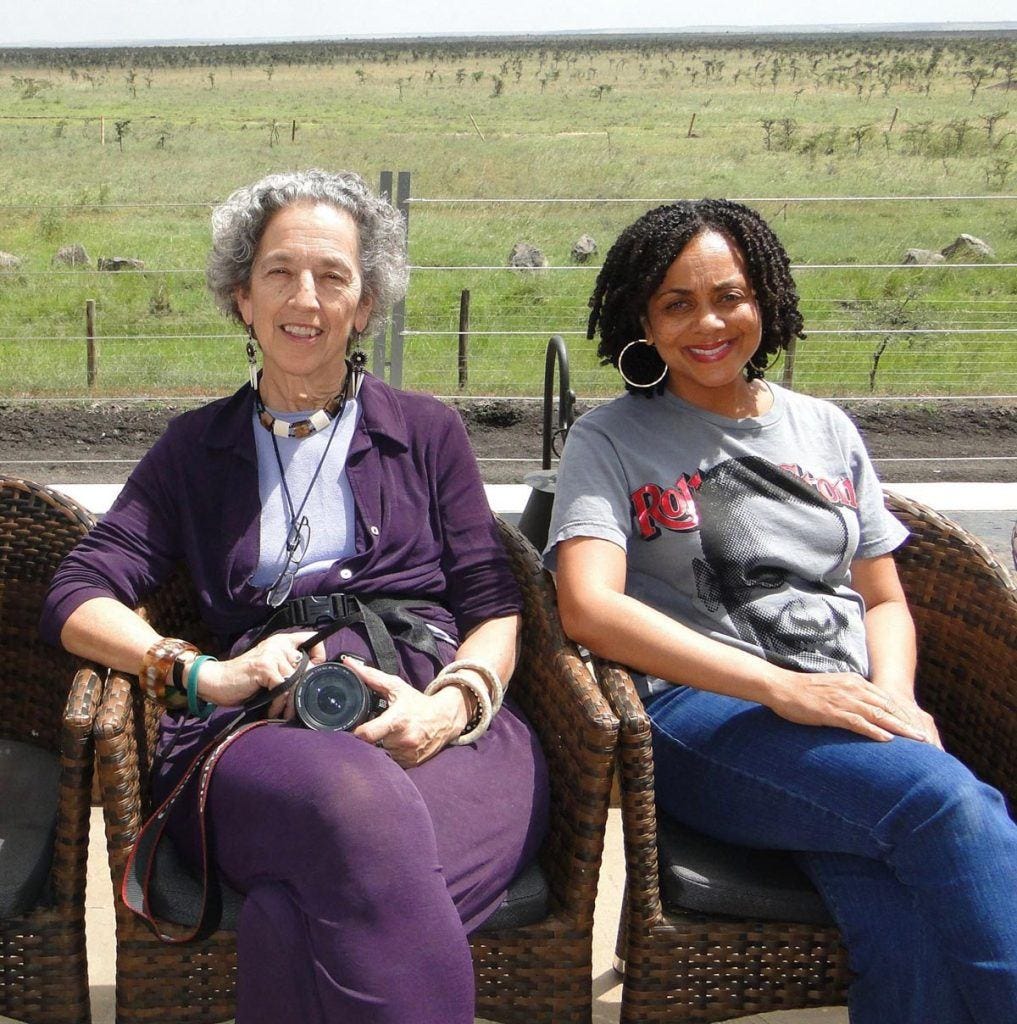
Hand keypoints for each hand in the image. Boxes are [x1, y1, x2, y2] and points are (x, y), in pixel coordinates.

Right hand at [198, 631, 325, 717]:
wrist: (216, 680)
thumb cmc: (244, 678)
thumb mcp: (270, 667)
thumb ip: (287, 667)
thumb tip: (311, 681)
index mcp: (282, 641)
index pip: (312, 639)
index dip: (319, 655)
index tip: (315, 673)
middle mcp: (279, 644)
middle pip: (308, 666)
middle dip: (304, 690)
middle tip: (298, 707)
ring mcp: (272, 655)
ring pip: (296, 680)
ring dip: (291, 702)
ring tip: (285, 714)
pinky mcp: (265, 667)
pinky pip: (283, 688)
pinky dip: (279, 704)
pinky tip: (273, 711)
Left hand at [347, 658, 468, 767]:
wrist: (444, 718)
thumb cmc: (417, 702)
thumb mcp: (396, 687)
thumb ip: (371, 677)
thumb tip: (348, 663)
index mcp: (397, 720)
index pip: (368, 734)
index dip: (358, 733)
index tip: (356, 729)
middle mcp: (403, 739)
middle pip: (372, 745)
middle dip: (370, 739)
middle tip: (374, 730)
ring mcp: (408, 754)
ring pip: (382, 755)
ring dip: (381, 747)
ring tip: (388, 736)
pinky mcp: (412, 763)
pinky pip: (393, 762)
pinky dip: (392, 754)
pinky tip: (397, 744)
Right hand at [768, 668, 936, 742]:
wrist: (781, 686)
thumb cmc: (803, 690)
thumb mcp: (832, 688)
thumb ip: (848, 695)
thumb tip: (860, 709)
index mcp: (854, 681)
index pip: (886, 698)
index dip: (904, 713)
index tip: (917, 726)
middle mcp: (853, 688)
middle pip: (888, 707)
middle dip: (908, 722)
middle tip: (925, 737)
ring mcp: (843, 699)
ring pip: (879, 715)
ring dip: (900, 728)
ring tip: (916, 740)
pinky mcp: (832, 711)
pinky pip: (858, 722)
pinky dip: (874, 731)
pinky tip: (888, 739)